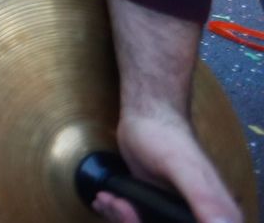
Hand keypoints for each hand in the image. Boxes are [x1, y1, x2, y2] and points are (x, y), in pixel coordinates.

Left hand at [90, 108, 241, 222]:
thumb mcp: (183, 167)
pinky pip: (137, 221)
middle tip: (118, 201)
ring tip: (110, 198)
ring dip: (122, 218)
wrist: (147, 116)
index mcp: (218, 216)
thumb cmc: (167, 136)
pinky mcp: (159, 206)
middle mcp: (201, 217)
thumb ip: (205, 199)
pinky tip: (108, 198)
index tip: (135, 212)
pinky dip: (119, 213)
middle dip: (132, 222)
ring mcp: (177, 213)